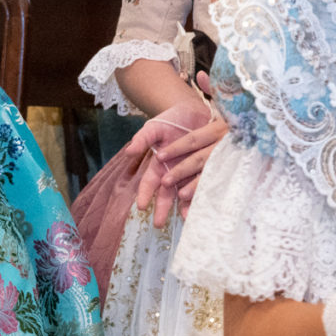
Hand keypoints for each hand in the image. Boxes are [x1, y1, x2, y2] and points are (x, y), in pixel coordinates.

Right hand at [128, 102, 223, 223]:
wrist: (195, 111)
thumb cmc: (172, 120)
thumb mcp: (155, 128)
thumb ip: (142, 139)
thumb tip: (129, 152)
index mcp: (159, 164)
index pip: (149, 182)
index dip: (144, 193)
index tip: (141, 206)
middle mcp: (174, 172)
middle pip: (166, 193)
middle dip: (162, 208)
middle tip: (158, 224)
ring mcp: (190, 172)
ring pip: (185, 192)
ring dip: (184, 206)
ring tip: (184, 218)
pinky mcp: (207, 168)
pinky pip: (204, 183)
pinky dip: (203, 194)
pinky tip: (205, 205)